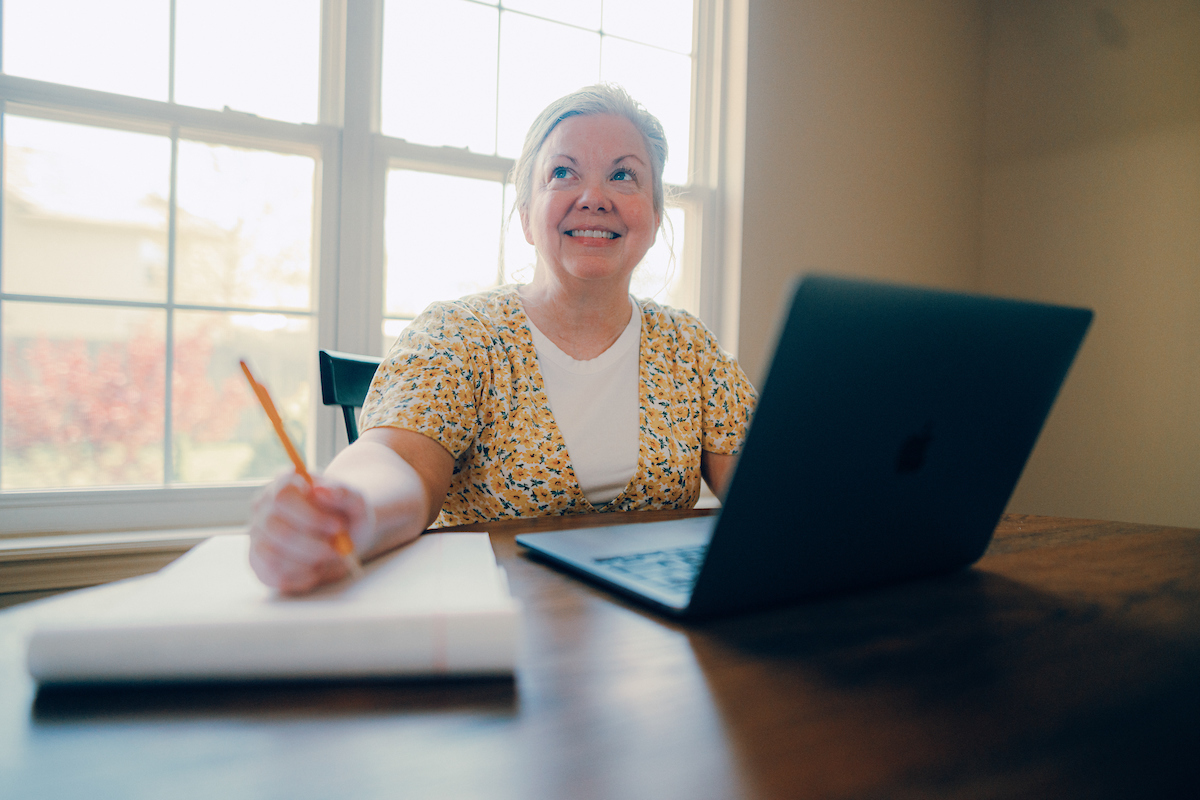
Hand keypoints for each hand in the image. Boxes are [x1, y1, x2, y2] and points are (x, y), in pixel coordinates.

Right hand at [248, 471, 374, 593]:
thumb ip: (343, 492)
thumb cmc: (347, 515)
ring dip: (307, 561)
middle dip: (312, 545)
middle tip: (337, 550)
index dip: (310, 515)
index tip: (337, 527)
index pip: (282, 497)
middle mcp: (263, 506)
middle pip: (277, 529)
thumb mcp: (355, 501)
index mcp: (284, 483)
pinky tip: (316, 570)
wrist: (344, 536)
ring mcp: (257, 534)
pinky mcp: (258, 560)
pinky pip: (272, 575)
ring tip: (326, 557)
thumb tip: (321, 490)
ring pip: (272, 555)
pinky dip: (298, 577)